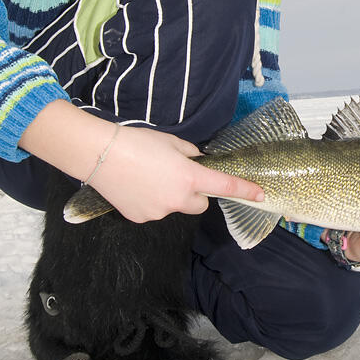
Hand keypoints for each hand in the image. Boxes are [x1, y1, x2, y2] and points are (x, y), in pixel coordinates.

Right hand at [90, 125, 263, 222]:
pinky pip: (156, 211)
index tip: (260, 194)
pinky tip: (136, 186)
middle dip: (196, 193)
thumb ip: (190, 154)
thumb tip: (196, 161)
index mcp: (189, 178)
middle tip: (179, 176)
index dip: (245, 190)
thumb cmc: (137, 142)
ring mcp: (158, 212)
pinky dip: (152, 201)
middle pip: (200, 204)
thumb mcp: (171, 141)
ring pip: (176, 207)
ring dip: (172, 196)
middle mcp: (177, 200)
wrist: (99, 154)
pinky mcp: (140, 218)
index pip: (225, 187)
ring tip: (149, 177)